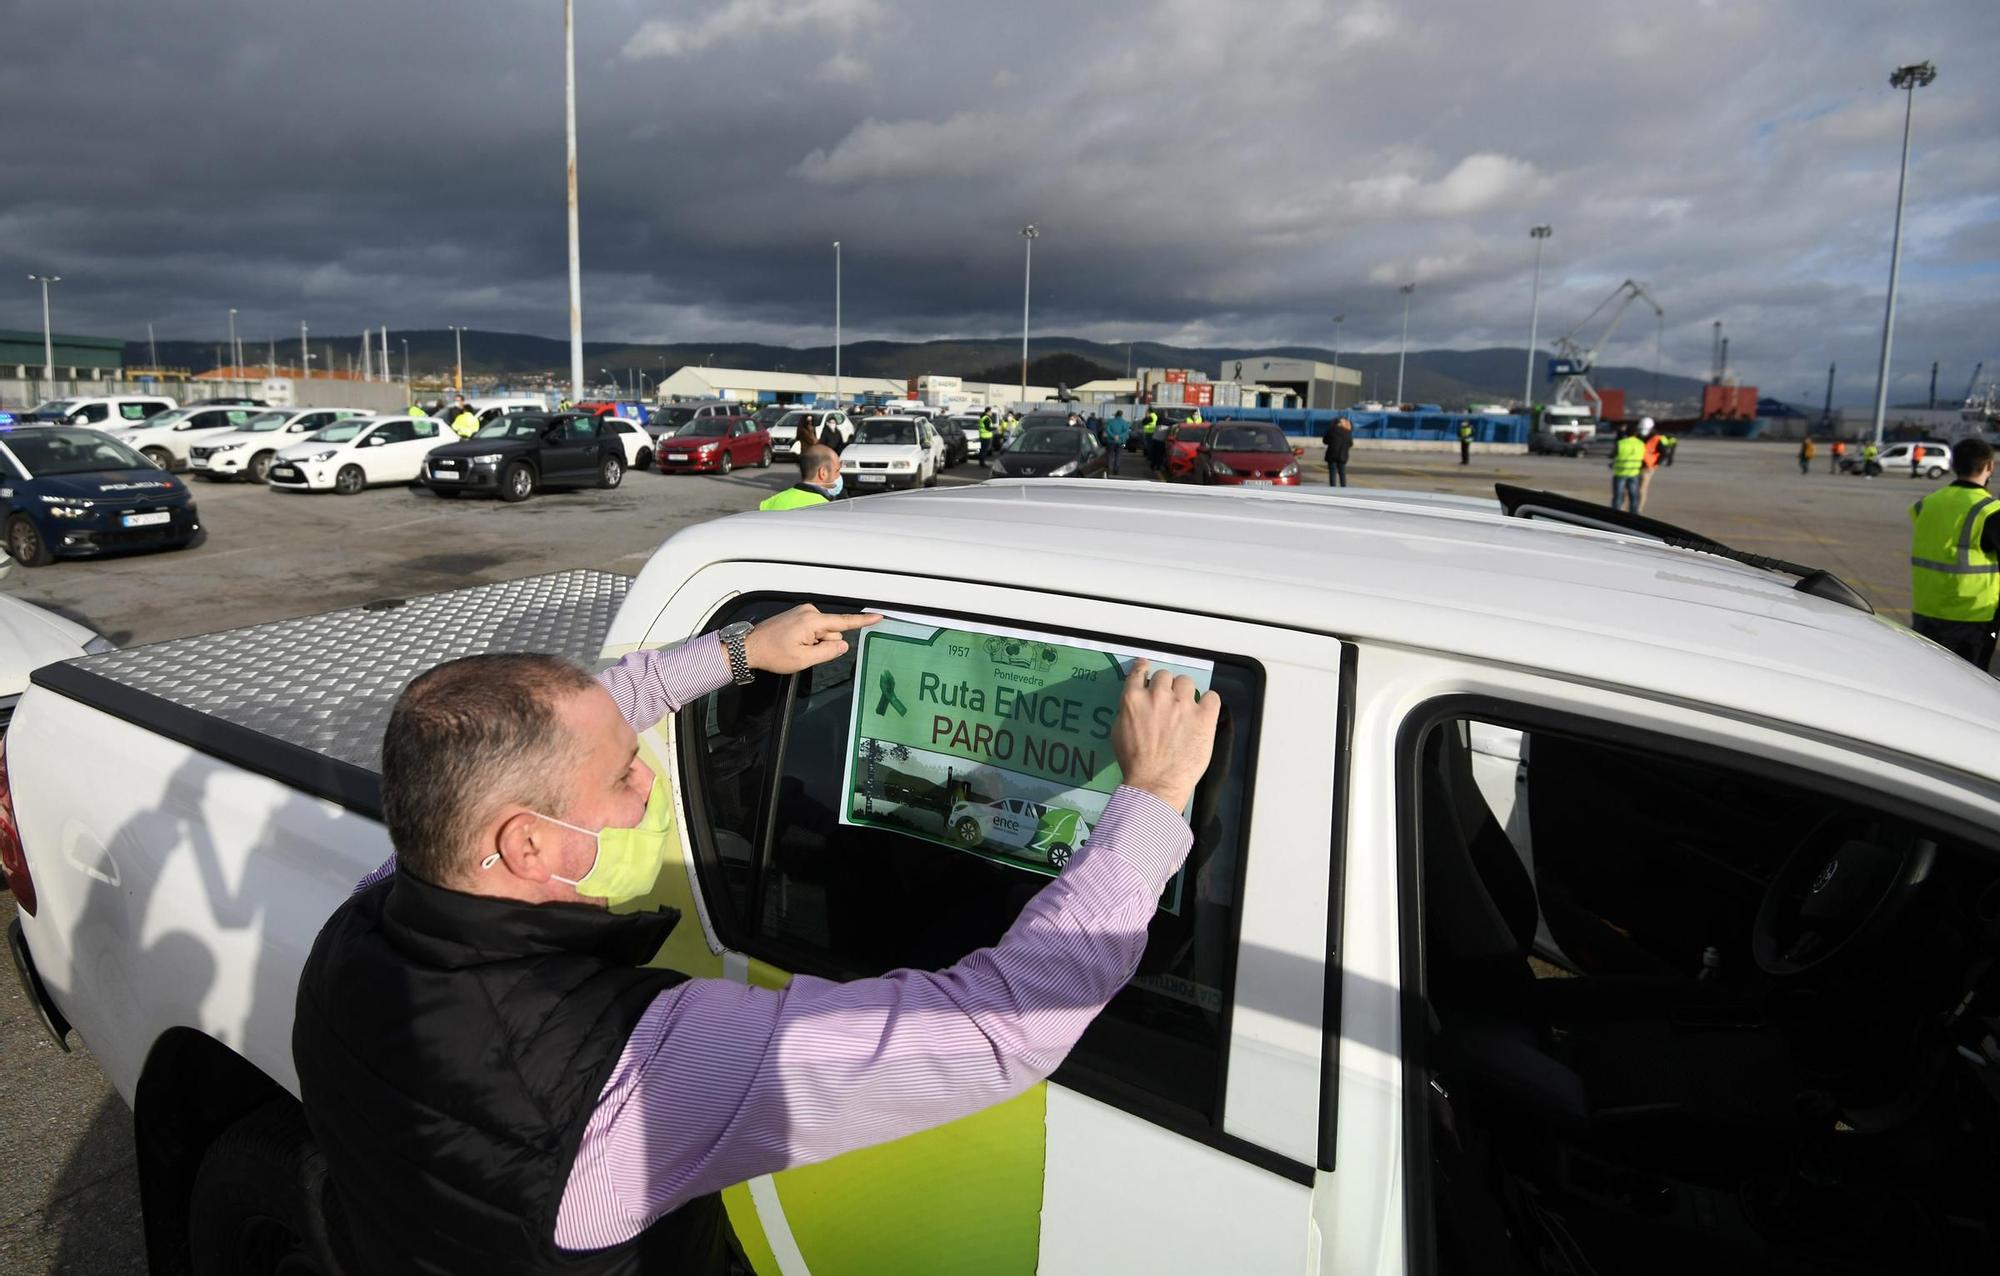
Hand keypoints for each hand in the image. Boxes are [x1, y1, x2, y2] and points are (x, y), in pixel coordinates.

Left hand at [742, 605, 879, 673]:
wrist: (749, 647)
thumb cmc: (772, 653)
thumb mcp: (803, 659)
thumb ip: (828, 652)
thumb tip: (843, 645)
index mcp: (812, 621)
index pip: (844, 622)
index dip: (863, 621)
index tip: (878, 616)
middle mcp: (809, 612)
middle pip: (831, 632)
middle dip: (823, 644)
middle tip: (803, 653)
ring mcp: (802, 612)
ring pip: (822, 632)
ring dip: (814, 643)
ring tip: (794, 648)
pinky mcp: (797, 615)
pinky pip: (812, 629)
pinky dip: (808, 639)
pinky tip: (792, 644)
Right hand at [1111, 658, 1220, 812]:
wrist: (1155, 783)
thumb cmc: (1134, 763)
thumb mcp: (1119, 732)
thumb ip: (1128, 711)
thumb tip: (1137, 703)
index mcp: (1134, 699)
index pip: (1139, 672)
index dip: (1144, 668)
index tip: (1146, 667)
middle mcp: (1158, 695)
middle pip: (1166, 675)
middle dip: (1166, 686)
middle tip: (1168, 702)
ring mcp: (1183, 704)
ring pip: (1187, 682)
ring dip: (1185, 692)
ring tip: (1186, 708)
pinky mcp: (1204, 716)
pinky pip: (1211, 697)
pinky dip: (1208, 703)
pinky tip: (1204, 713)